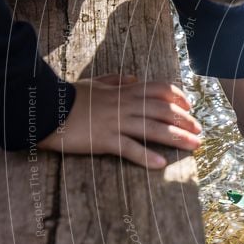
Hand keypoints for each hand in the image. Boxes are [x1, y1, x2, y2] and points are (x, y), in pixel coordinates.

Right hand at [37, 73, 201, 167]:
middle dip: (186, 121)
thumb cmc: (69, 96)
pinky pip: (129, 148)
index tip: (191, 107)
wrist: (43, 107)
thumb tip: (134, 79)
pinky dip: (146, 156)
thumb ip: (116, 80)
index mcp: (124, 91)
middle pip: (164, 111)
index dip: (179, 98)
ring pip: (153, 129)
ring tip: (194, 146)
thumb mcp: (95, 82)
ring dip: (177, 138)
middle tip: (200, 132)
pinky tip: (161, 164)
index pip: (159, 90)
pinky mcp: (104, 140)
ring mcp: (115, 122)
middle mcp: (124, 105)